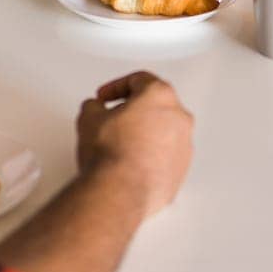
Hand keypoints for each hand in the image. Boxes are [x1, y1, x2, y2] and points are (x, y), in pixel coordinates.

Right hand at [76, 71, 192, 218]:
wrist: (120, 191)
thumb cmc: (110, 153)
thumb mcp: (89, 117)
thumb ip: (94, 106)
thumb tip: (96, 110)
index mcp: (160, 95)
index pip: (138, 80)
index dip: (115, 87)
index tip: (104, 98)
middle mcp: (179, 118)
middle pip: (156, 106)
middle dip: (133, 111)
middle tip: (113, 119)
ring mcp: (184, 146)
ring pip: (163, 132)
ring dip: (144, 135)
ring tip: (120, 145)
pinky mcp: (181, 171)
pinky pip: (165, 157)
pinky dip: (150, 157)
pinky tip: (129, 164)